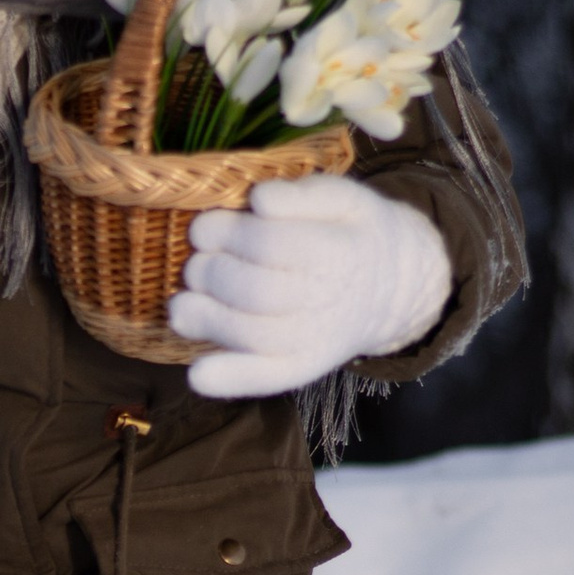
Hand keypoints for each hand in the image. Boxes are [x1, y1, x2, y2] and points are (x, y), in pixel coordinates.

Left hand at [167, 176, 450, 398]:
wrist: (390, 287)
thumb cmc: (351, 233)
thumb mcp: (343, 198)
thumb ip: (303, 195)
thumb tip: (260, 199)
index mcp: (339, 252)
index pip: (270, 244)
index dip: (226, 235)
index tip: (202, 227)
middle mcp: (329, 302)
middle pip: (254, 291)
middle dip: (210, 273)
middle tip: (196, 260)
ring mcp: (316, 340)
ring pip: (252, 334)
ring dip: (204, 318)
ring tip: (183, 302)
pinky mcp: (302, 367)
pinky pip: (268, 378)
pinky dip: (231, 379)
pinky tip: (198, 374)